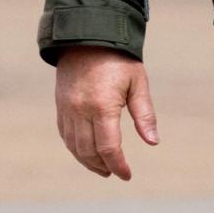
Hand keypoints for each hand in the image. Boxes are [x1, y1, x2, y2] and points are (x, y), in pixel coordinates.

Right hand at [55, 45, 158, 179]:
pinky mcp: (60, 107)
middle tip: (116, 172)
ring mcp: (67, 110)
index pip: (109, 148)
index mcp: (102, 106)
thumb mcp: (138, 82)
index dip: (118, 165)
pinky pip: (66, 136)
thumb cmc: (119, 59)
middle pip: (89, 152)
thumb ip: (144, 114)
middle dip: (103, 166)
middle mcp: (81, 112)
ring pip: (75, 147)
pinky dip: (76, 149)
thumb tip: (153, 142)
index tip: (127, 175)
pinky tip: (86, 153)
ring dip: (88, 162)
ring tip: (103, 168)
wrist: (88, 37)